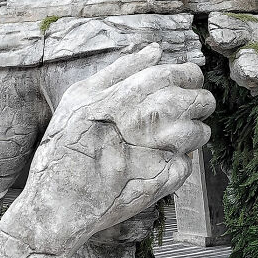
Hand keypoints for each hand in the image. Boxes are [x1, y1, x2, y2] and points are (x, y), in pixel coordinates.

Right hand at [0, 44, 216, 257]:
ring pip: (194, 134)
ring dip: (198, 130)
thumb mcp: (78, 100)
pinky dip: (184, 162)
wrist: (54, 207)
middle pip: (189, 102)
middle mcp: (137, 123)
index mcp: (118, 98)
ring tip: (191, 132)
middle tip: (202, 102)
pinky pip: (185, 166)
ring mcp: (150, 155)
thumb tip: (155, 50)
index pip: (170, 75)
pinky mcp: (157, 184)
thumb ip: (119, 70)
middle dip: (202, 100)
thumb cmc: (62, 149)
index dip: (188, 74)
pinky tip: (171, 160)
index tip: (193, 77)